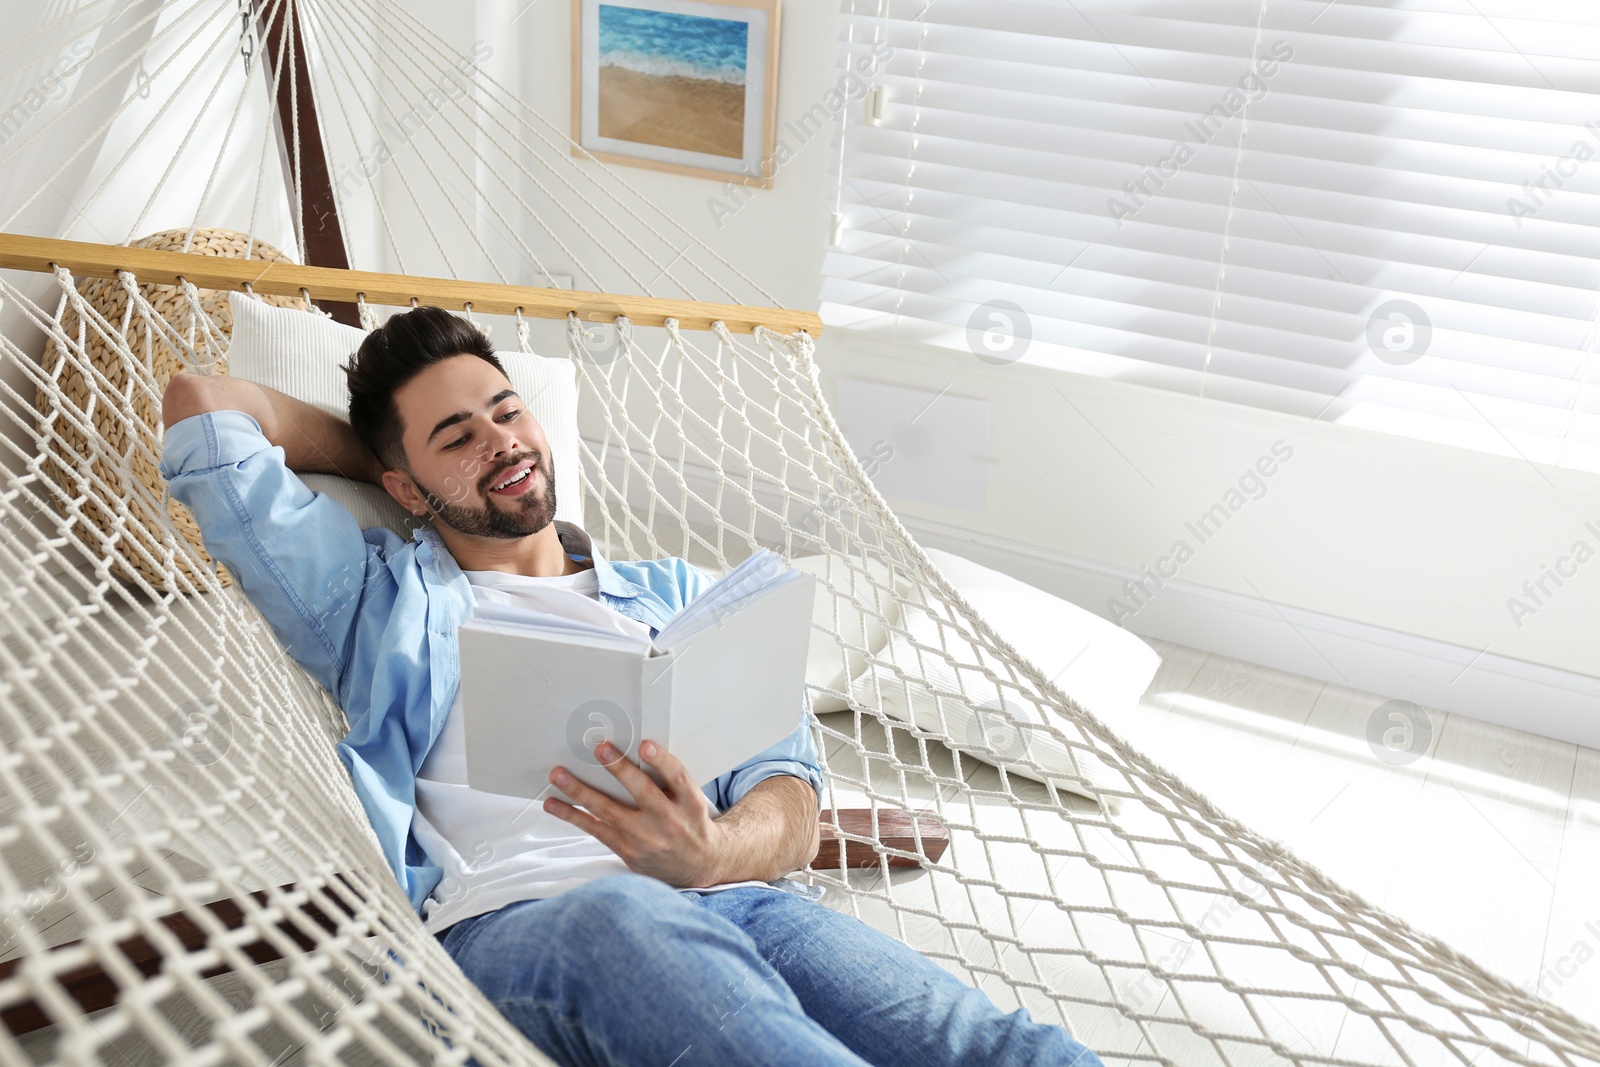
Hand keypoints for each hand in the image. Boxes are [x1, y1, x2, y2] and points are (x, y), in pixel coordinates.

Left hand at [545, 740, 728, 886]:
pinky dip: (573, 816)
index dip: (662, 761)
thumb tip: (635, 751)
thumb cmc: (690, 822)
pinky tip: (554, 804)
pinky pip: (596, 830)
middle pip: (642, 792)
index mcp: (690, 803)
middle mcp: (670, 822)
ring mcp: (646, 839)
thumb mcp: (692, 800)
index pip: (678, 778)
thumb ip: (670, 780)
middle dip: (619, 769)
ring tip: (559, 775)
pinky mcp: (628, 852)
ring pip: (609, 812)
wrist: (699, 866)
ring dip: (581, 792)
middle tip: (599, 748)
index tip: (644, 745)